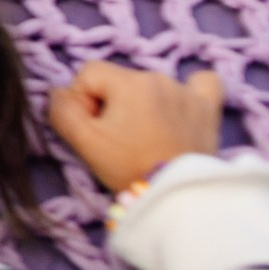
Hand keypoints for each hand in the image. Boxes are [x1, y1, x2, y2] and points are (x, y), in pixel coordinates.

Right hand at [47, 61, 224, 192]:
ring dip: (143, 104)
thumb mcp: (84, 142)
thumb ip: (62, 110)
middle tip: (119, 140)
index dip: (83, 101)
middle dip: (113, 105)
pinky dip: (188, 91)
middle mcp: (159, 78)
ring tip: (147, 138)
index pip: (89, 74)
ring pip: (151, 86)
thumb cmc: (128, 167)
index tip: (95, 130)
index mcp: (128, 82)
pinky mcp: (209, 107)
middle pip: (119, 81)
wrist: (177, 195)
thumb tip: (59, 92)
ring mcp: (187, 91)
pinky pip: (201, 82)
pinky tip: (181, 106)